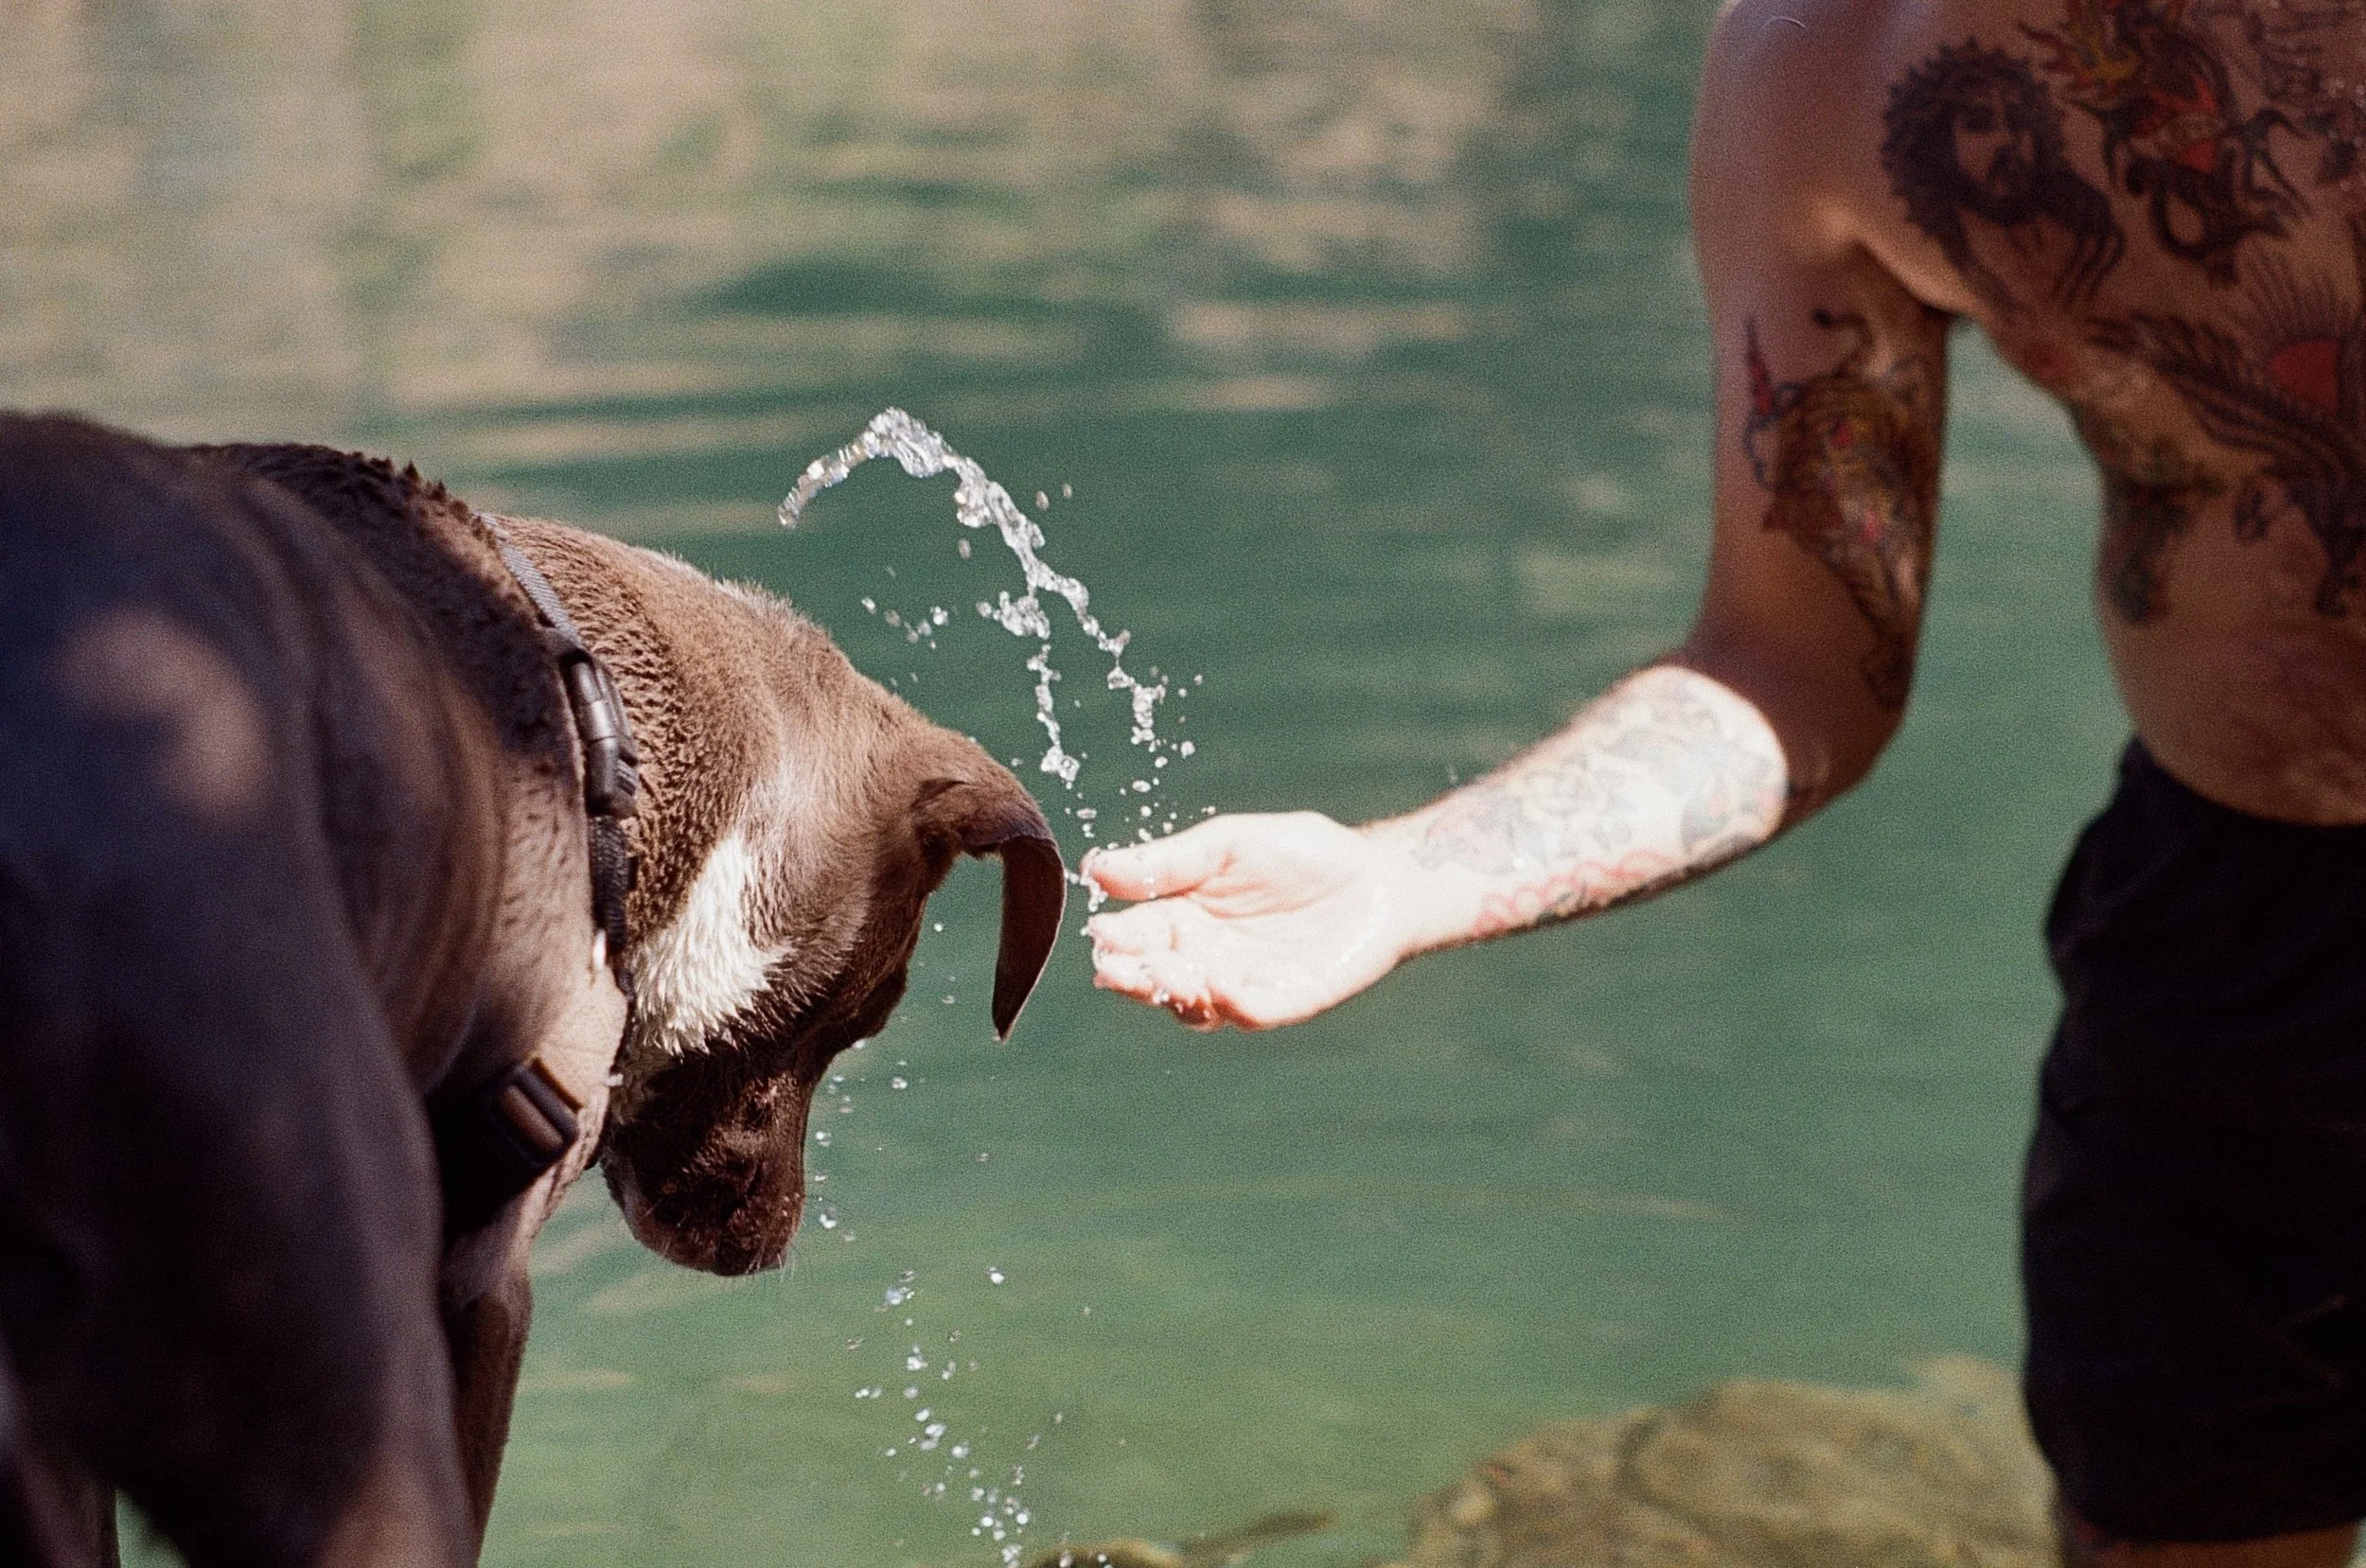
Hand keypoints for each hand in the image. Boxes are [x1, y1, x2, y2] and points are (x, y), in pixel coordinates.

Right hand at [1083, 811, 1417, 1030]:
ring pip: (1195, 1004)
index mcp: (1184, 918)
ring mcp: (1244, 984)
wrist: (1376, 875)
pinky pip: (1250, 1011)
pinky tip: (1217, 984)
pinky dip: (1231, 1004)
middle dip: (1133, 976)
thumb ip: (1170, 862)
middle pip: (1156, 978)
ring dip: (1174, 993)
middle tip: (1113, 968)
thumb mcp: (1228, 844)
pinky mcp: (1285, 1000)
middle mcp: (1206, 958)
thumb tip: (1095, 868)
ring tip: (1164, 974)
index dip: (1117, 938)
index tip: (1100, 932)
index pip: (1139, 935)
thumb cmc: (1300, 854)